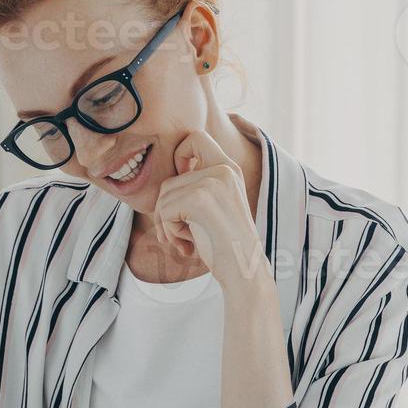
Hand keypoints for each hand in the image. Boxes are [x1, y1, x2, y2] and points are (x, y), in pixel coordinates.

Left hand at [154, 130, 266, 291]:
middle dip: (167, 210)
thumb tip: (163, 187)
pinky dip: (170, 232)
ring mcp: (211, 183)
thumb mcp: (215, 206)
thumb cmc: (226, 245)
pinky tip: (188, 245)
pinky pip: (165, 211)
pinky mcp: (199, 200)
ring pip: (164, 197)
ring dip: (168, 224)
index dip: (178, 156)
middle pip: (170, 180)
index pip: (195, 137)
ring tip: (187, 240)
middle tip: (181, 233)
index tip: (181, 181)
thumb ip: (196, 188)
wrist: (244, 270)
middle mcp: (223, 170)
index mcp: (229, 168)